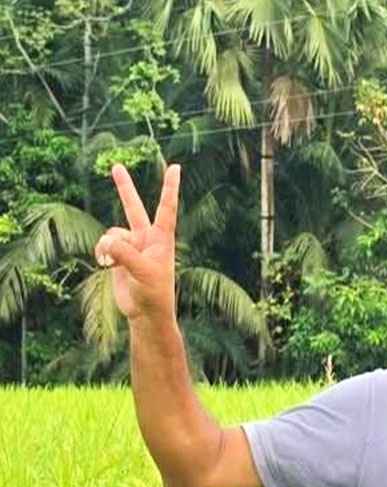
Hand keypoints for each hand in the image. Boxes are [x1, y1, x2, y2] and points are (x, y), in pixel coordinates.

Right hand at [94, 164, 180, 322]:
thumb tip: (107, 242)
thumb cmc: (154, 292)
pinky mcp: (117, 256)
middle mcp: (146, 238)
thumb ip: (125, 254)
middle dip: (124, 188)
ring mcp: (131, 246)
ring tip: (113, 264)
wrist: (145, 312)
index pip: (166, 208)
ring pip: (111, 234)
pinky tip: (106, 265)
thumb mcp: (143, 272)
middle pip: (133, 208)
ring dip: (108, 247)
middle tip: (116, 166)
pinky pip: (103, 245)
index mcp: (162, 238)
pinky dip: (101, 254)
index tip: (176, 167)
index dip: (170, 187)